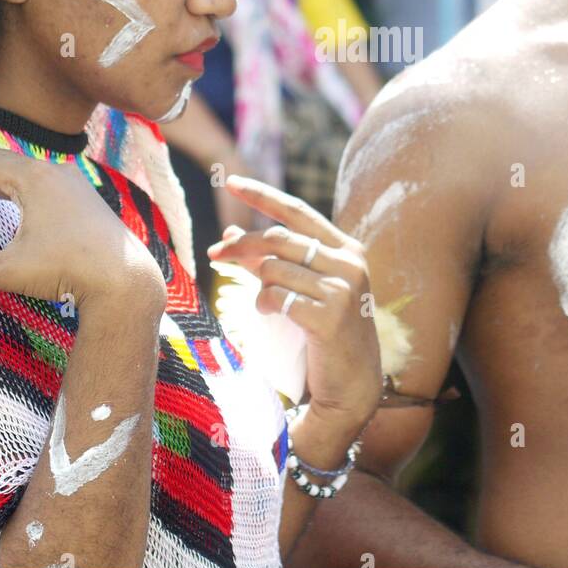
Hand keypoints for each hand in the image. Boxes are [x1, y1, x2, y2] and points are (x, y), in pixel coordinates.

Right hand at [0, 128, 165, 310]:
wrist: (123, 277)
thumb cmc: (67, 268)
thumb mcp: (9, 271)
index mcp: (32, 180)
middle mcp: (51, 173)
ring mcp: (69, 183)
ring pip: (20, 165)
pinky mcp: (81, 197)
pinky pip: (38, 178)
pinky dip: (13, 176)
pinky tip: (4, 187)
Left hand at [207, 175, 380, 430]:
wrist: (352, 386)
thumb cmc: (327, 335)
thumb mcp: (303, 290)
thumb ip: (271, 261)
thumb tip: (231, 233)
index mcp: (347, 250)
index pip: (298, 212)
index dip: (263, 195)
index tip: (231, 181)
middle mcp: (350, 263)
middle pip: (279, 239)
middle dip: (241, 246)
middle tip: (215, 255)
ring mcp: (343, 288)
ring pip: (274, 269)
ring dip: (258, 286)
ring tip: (264, 305)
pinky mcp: (330, 315)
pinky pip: (276, 297)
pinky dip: (263, 305)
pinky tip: (269, 315)